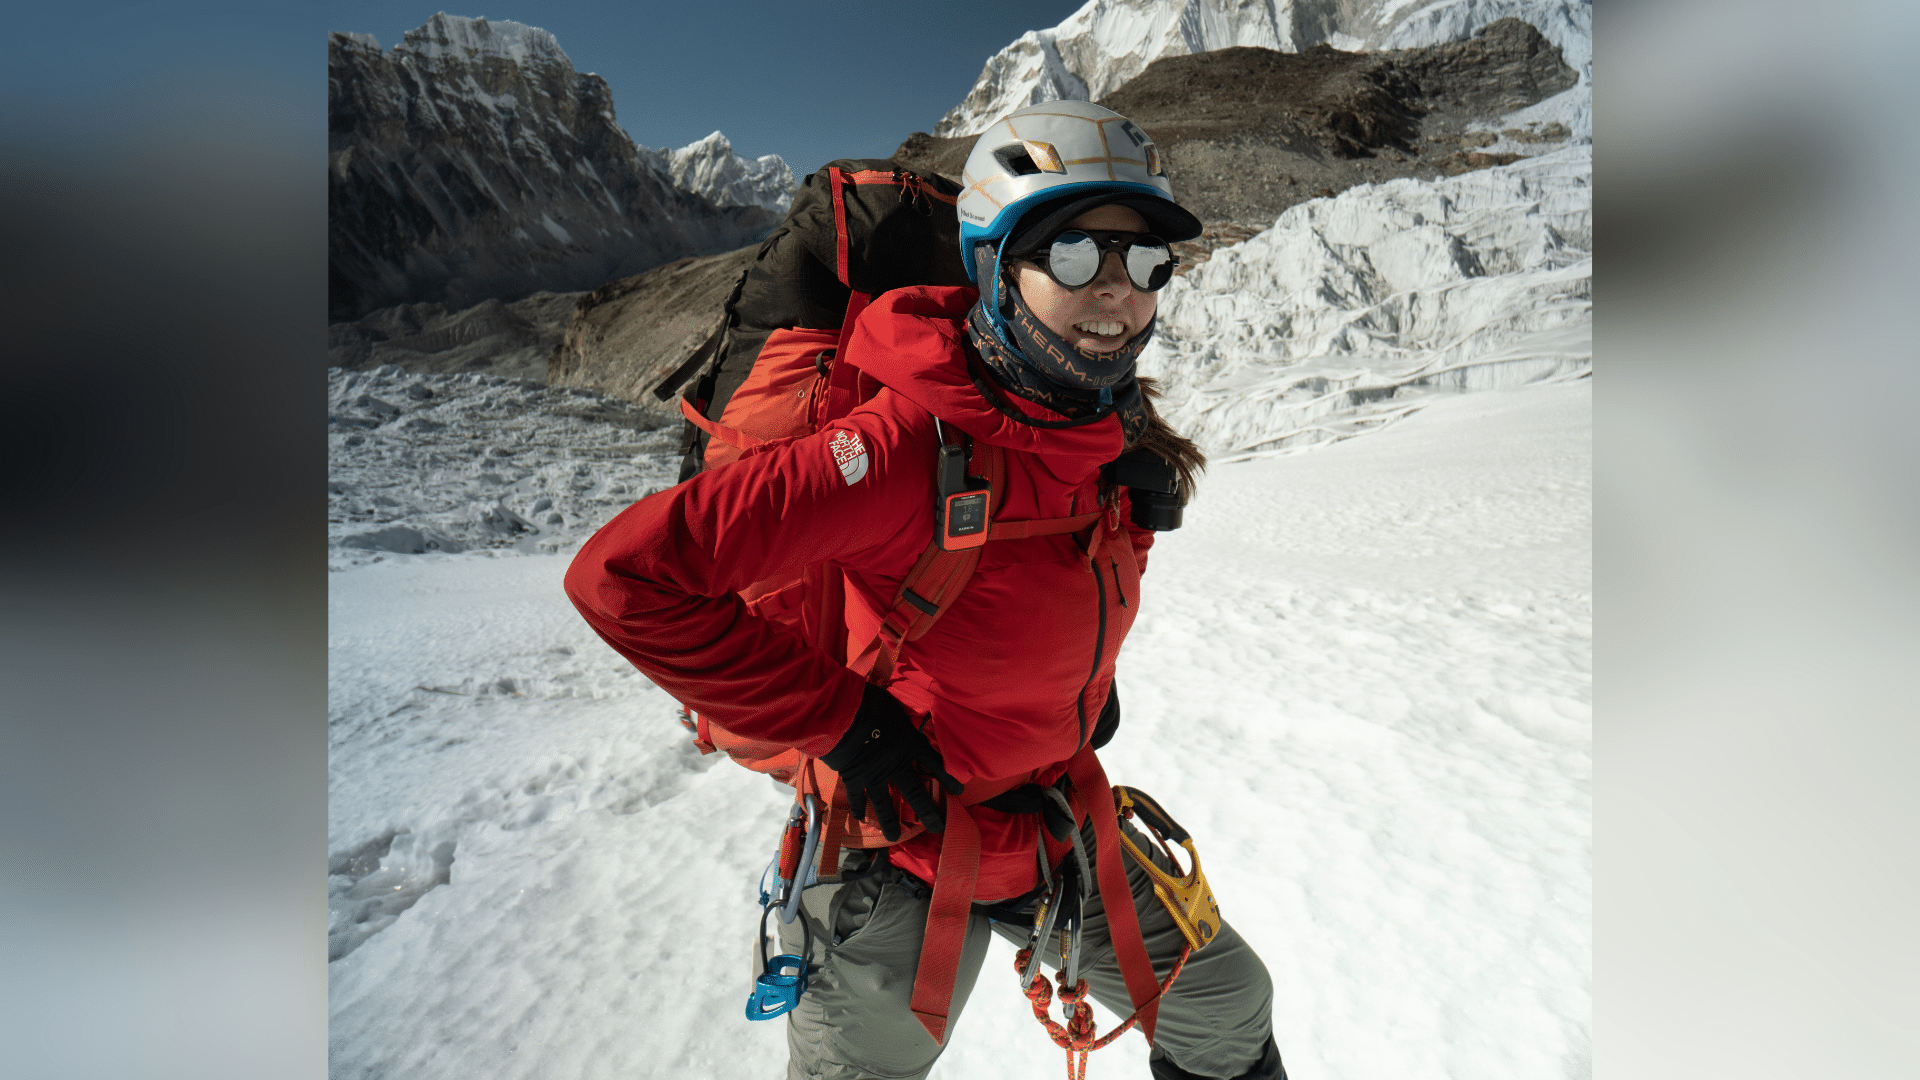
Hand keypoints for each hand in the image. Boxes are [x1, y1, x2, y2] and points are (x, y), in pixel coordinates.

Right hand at [821, 685, 962, 840]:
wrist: (844, 715)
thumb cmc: (871, 703)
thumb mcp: (895, 706)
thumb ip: (901, 718)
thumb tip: (902, 718)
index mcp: (909, 744)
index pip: (934, 764)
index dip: (947, 778)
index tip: (959, 792)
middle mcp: (896, 765)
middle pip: (915, 793)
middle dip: (927, 812)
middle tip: (937, 827)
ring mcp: (874, 775)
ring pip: (885, 804)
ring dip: (891, 822)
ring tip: (895, 838)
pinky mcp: (854, 778)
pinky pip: (857, 797)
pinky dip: (857, 807)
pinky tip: (859, 819)